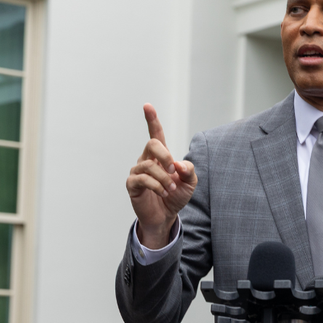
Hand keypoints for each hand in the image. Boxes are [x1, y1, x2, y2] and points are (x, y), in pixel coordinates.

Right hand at [126, 104, 196, 248]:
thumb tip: (178, 164)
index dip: (151, 120)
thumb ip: (189, 170)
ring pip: (148, 165)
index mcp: (160, 156)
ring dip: (164, 178)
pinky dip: (156, 185)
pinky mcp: (132, 184)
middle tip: (173, 170)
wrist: (166, 216)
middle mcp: (147, 160)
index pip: (155, 134)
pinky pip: (142, 179)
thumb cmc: (176, 196)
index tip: (147, 106)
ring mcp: (138, 171)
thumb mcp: (190, 182)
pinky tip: (163, 193)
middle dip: (165, 155)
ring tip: (171, 189)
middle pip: (152, 144)